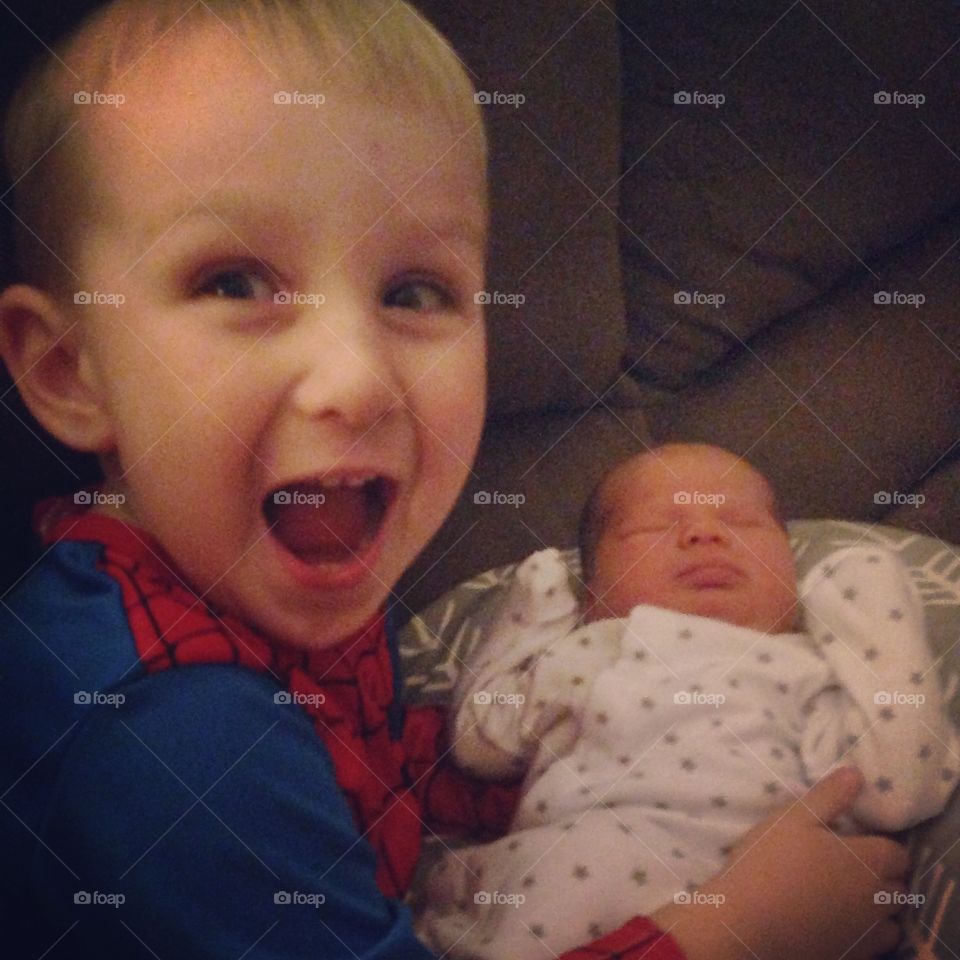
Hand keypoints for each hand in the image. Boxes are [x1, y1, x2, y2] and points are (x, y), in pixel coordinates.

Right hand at [652, 767, 909, 959]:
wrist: (745, 922)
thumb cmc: (769, 861)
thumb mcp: (794, 816)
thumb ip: (830, 794)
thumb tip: (856, 774)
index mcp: (869, 861)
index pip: (898, 852)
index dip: (882, 843)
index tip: (859, 838)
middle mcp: (878, 900)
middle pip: (899, 886)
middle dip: (883, 874)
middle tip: (851, 863)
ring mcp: (866, 933)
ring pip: (891, 920)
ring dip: (879, 907)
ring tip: (848, 895)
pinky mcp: (850, 955)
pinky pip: (875, 946)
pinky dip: (866, 934)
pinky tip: (839, 922)